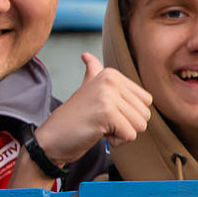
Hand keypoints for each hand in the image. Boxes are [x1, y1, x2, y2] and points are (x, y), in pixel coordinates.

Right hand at [35, 54, 152, 170]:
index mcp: (111, 74)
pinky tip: (97, 133)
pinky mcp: (107, 114)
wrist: (51, 138)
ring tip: (100, 126)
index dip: (130, 113)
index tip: (106, 112)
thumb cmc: (73, 118)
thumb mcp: (86, 90)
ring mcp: (108, 96)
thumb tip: (87, 55)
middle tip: (101, 121)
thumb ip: (93, 73)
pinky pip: (130, 135)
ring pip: (140, 125)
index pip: (147, 101)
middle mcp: (111, 81)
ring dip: (121, 133)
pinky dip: (116, 141)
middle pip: (145, 113)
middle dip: (127, 125)